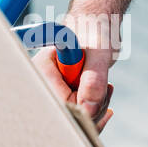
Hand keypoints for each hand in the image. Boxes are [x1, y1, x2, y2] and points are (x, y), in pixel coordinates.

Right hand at [31, 11, 116, 132]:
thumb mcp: (99, 53)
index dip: (84, 104)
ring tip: (105, 88)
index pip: (60, 103)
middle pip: (64, 116)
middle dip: (92, 111)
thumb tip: (88, 110)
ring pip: (73, 120)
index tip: (102, 90)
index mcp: (41, 68)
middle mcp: (41, 83)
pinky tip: (104, 97)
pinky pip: (76, 119)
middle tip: (106, 89)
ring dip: (96, 110)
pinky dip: (95, 113)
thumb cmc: (95, 31)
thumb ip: (94, 79)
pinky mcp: (61, 98)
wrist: (96, 25)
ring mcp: (50, 92)